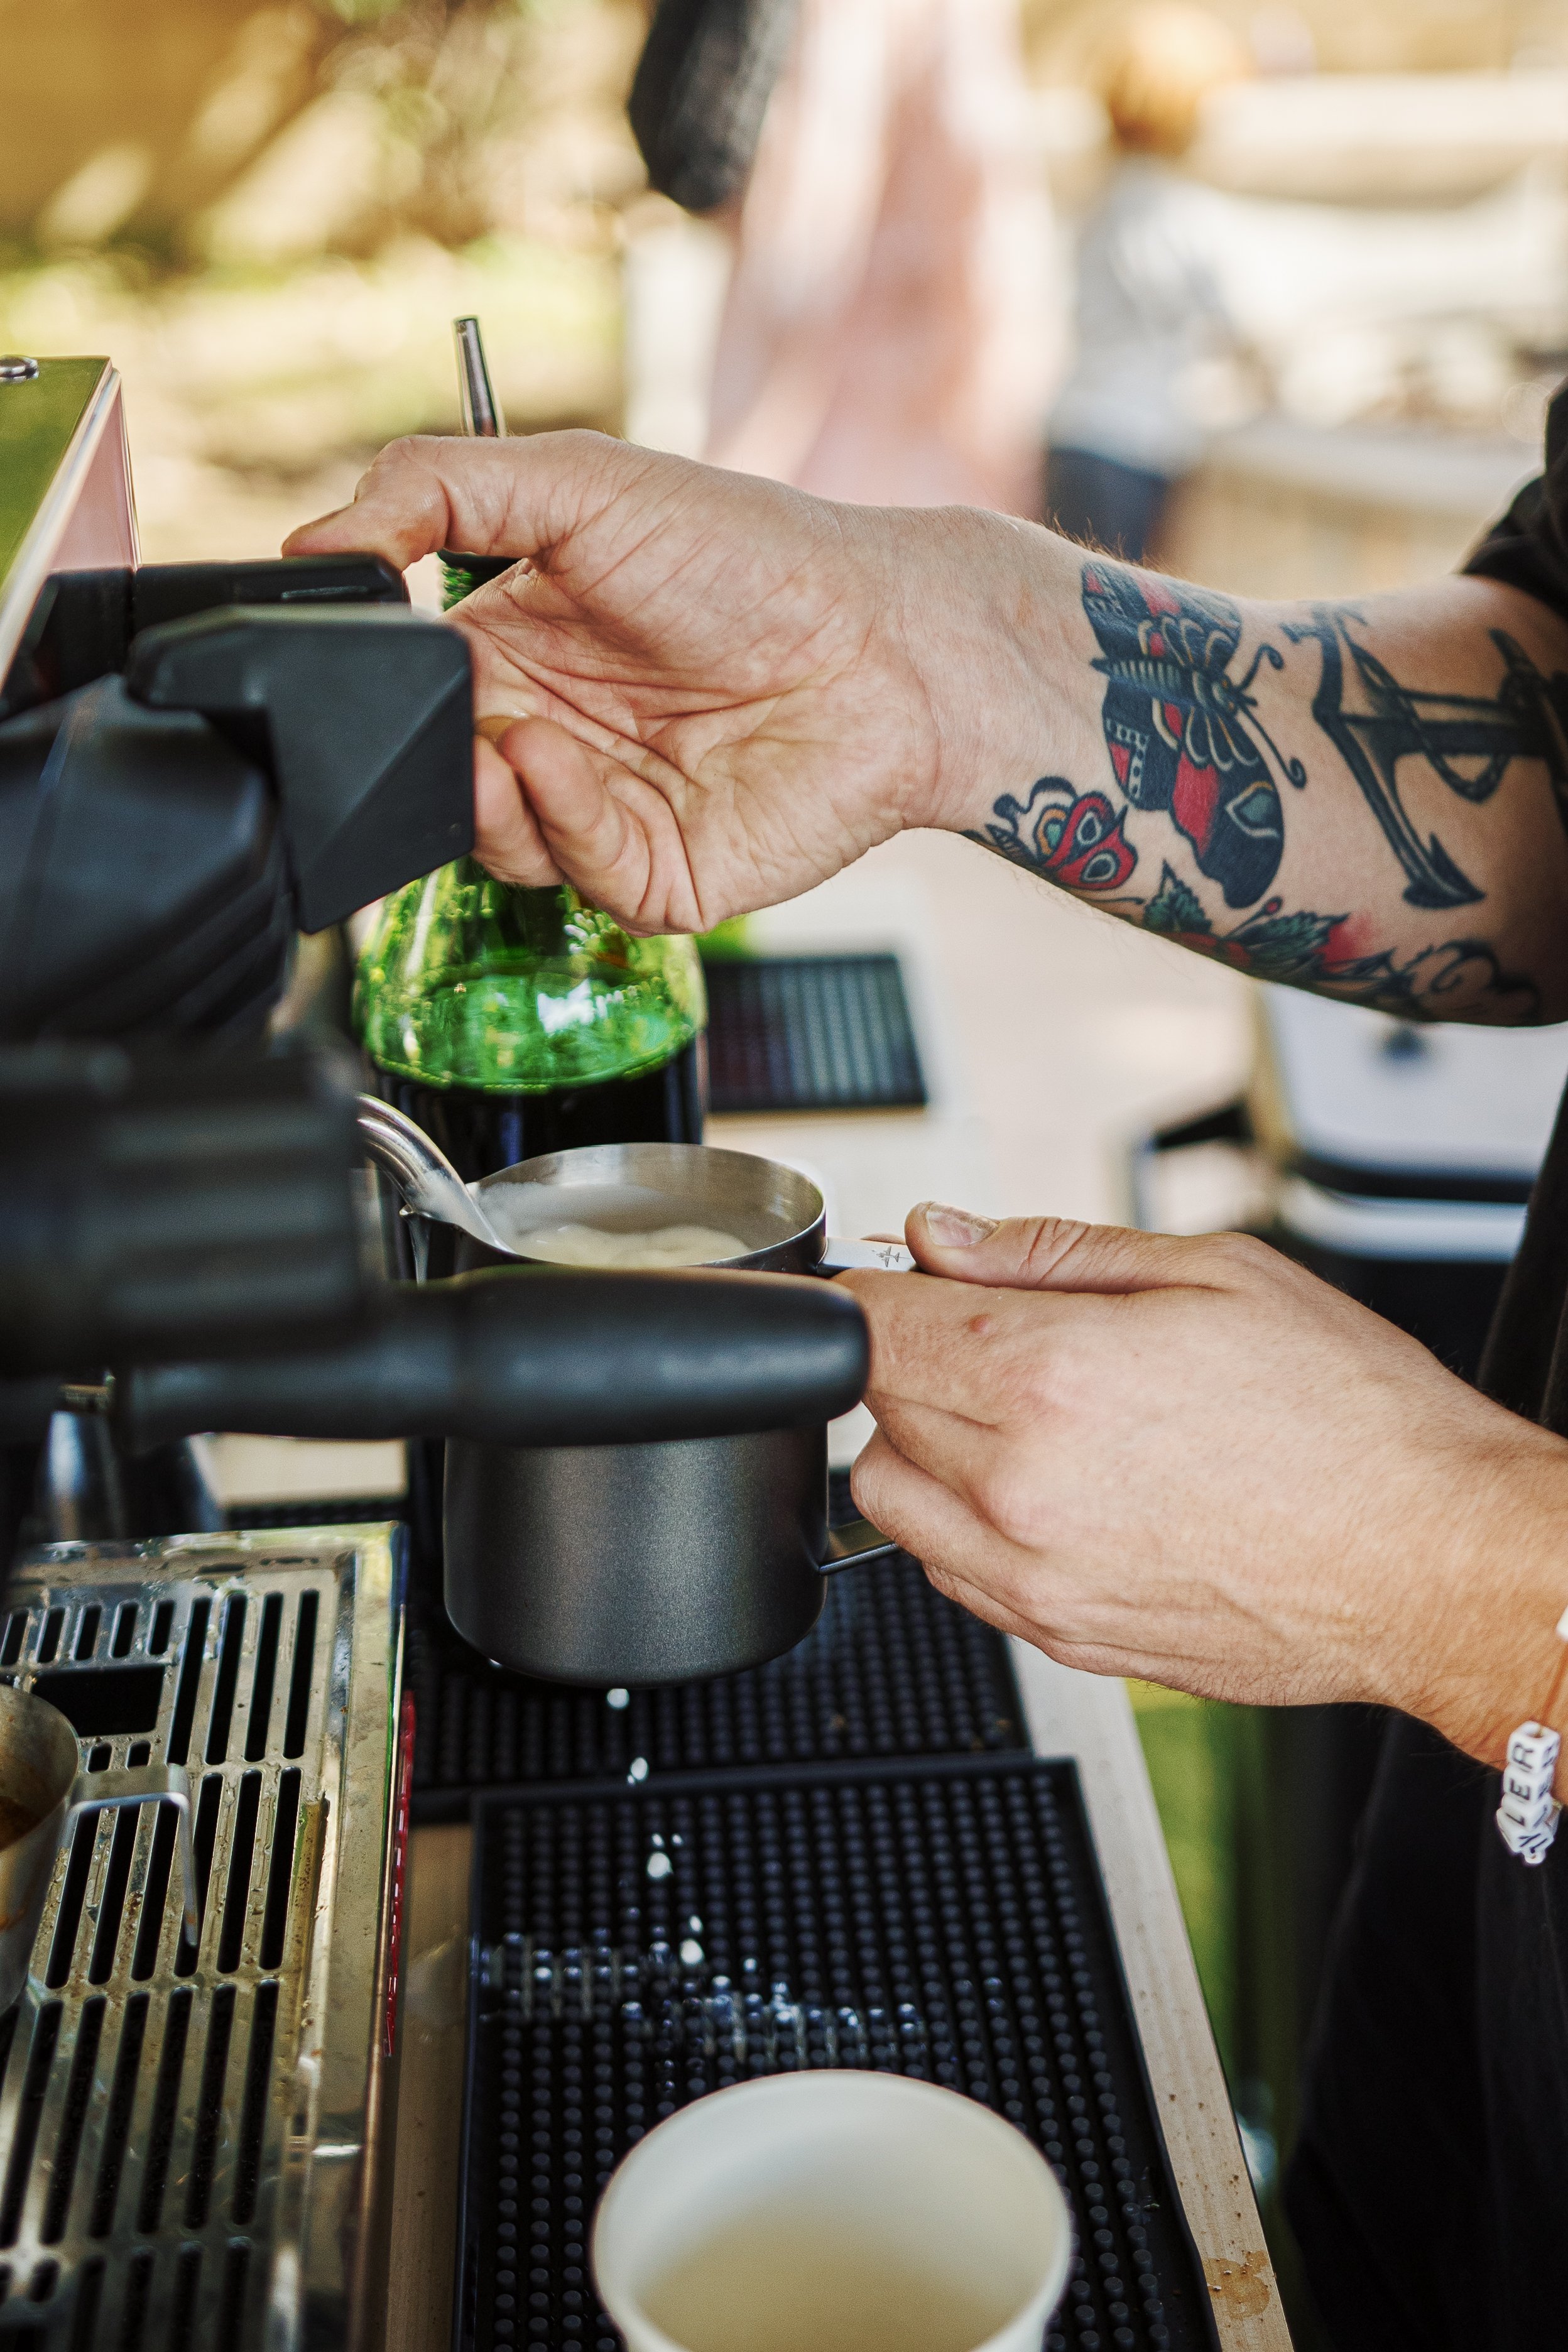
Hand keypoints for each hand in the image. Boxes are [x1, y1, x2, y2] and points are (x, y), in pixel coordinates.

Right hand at [285, 433, 1043, 931]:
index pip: (407, 688)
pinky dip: (553, 816)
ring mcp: (598, 815)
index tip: (363, 649)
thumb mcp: (578, 480)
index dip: (377, 682)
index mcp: (516, 650)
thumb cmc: (753, 555)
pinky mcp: (650, 879)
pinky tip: (558, 758)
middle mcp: (549, 738)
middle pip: (435, 776)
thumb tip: (314, 544)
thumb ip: (435, 490)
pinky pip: (569, 870)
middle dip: (418, 753)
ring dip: (477, 796)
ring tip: (504, 737)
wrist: (884, 642)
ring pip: (488, 842)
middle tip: (434, 712)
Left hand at [842, 1205, 1567, 1776]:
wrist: (1434, 1558)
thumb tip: (938, 1234)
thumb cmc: (1351, 1417)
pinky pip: (947, 1573)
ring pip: (888, 1498)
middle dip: (911, 1358)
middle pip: (872, 1406)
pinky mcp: (1061, 1638)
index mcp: (1049, 1377)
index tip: (899, 1282)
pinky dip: (962, 1525)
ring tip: (1017, 1417)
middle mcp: (1021, 1487)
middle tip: (992, 1337)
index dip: (876, 1288)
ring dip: (921, 1446)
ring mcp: (1035, 1578)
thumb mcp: (1211, 1272)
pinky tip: (1043, 1490)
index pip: (869, 1324)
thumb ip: (1047, 1251)